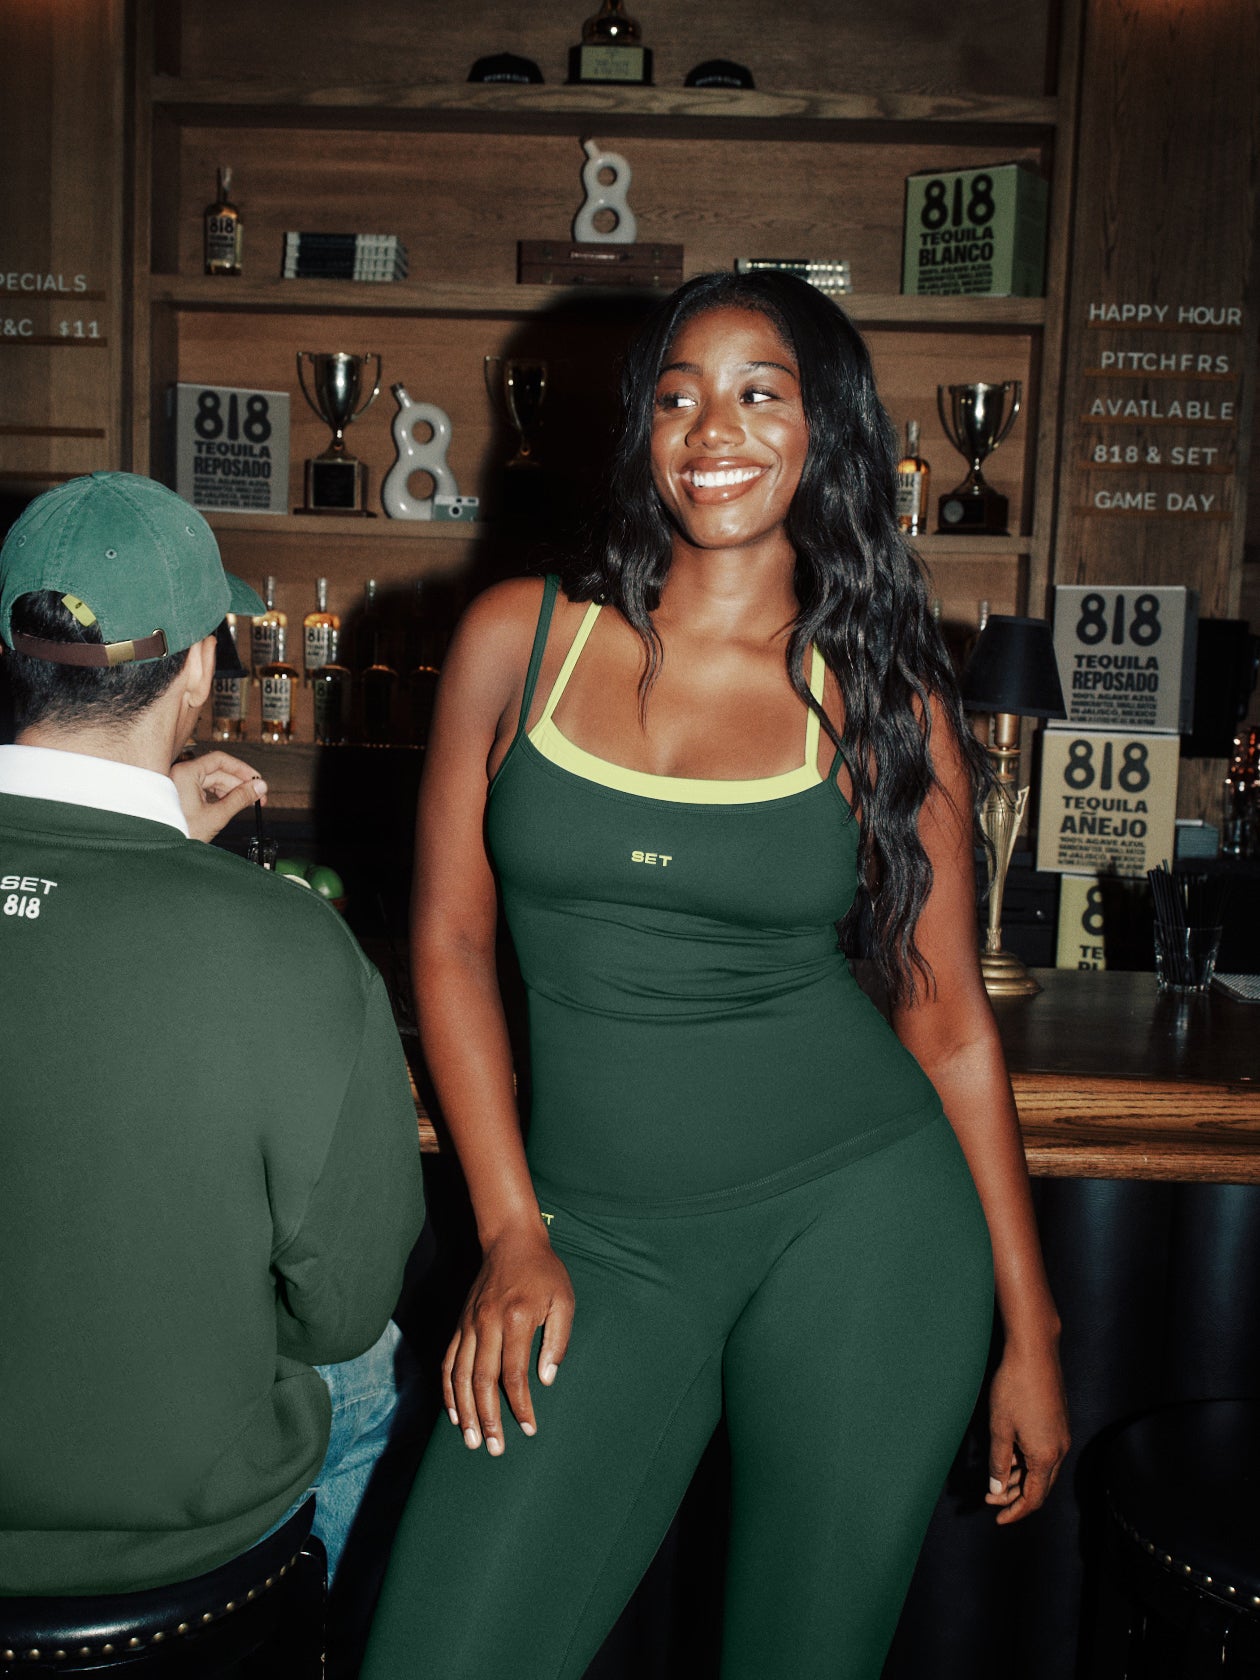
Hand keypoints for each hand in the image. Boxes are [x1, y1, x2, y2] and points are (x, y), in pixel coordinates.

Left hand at [171, 752, 266, 842]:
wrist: (161, 849)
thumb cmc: (179, 833)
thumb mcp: (216, 816)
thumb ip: (240, 799)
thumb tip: (259, 787)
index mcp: (186, 773)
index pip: (220, 760)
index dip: (242, 769)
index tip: (257, 779)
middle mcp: (181, 774)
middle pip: (217, 771)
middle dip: (239, 784)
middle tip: (257, 795)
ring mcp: (180, 784)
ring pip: (212, 781)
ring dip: (231, 791)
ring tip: (246, 803)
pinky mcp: (181, 794)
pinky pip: (204, 789)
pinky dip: (219, 796)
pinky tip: (230, 805)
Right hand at [444, 1222, 574, 1456]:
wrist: (511, 1239)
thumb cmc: (543, 1272)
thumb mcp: (564, 1301)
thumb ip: (556, 1342)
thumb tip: (545, 1380)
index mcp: (515, 1320)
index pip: (513, 1375)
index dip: (520, 1406)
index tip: (529, 1429)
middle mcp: (486, 1324)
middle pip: (480, 1381)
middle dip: (487, 1419)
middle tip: (493, 1449)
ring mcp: (468, 1324)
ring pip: (458, 1376)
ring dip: (463, 1411)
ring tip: (470, 1440)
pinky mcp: (459, 1323)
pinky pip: (448, 1361)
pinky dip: (447, 1390)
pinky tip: (453, 1412)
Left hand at [985, 1339, 1069, 1523]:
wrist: (1035, 1354)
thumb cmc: (1014, 1389)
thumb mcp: (999, 1428)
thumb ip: (999, 1463)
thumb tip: (997, 1491)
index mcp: (1046, 1456)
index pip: (1033, 1498)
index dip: (1016, 1512)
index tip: (997, 1518)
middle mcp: (1060, 1450)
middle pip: (1040, 1487)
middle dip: (1016, 1498)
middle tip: (991, 1500)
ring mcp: (1062, 1436)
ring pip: (1043, 1470)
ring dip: (1021, 1479)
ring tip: (997, 1481)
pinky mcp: (1059, 1423)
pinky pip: (1045, 1454)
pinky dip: (1028, 1463)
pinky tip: (1010, 1457)